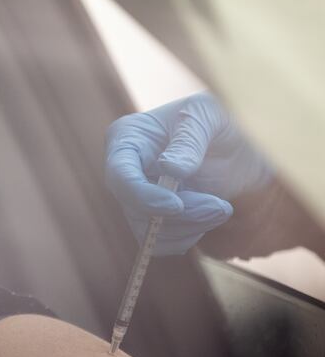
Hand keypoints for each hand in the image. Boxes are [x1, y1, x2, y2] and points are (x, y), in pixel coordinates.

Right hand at [105, 92, 272, 254]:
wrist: (236, 144)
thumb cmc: (217, 118)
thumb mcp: (208, 115)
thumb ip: (189, 138)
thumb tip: (170, 170)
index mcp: (126, 139)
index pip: (120, 176)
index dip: (144, 196)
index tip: (177, 205)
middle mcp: (125, 171)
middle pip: (135, 208)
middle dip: (181, 215)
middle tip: (221, 207)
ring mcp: (137, 197)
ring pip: (148, 231)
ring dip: (190, 227)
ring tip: (222, 208)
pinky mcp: (153, 217)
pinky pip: (161, 242)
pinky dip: (188, 237)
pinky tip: (209, 216)